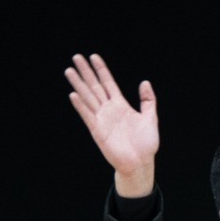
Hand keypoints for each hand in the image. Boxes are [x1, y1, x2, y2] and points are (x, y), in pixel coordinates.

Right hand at [64, 53, 158, 195]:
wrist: (140, 163)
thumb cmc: (146, 144)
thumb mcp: (150, 118)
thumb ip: (147, 100)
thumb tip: (145, 82)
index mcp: (120, 105)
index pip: (108, 83)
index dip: (101, 70)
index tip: (94, 57)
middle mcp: (109, 110)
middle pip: (95, 86)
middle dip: (86, 72)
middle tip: (76, 57)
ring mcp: (102, 119)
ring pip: (88, 97)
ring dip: (78, 84)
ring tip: (69, 71)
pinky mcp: (98, 131)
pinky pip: (88, 115)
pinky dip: (81, 106)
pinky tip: (73, 94)